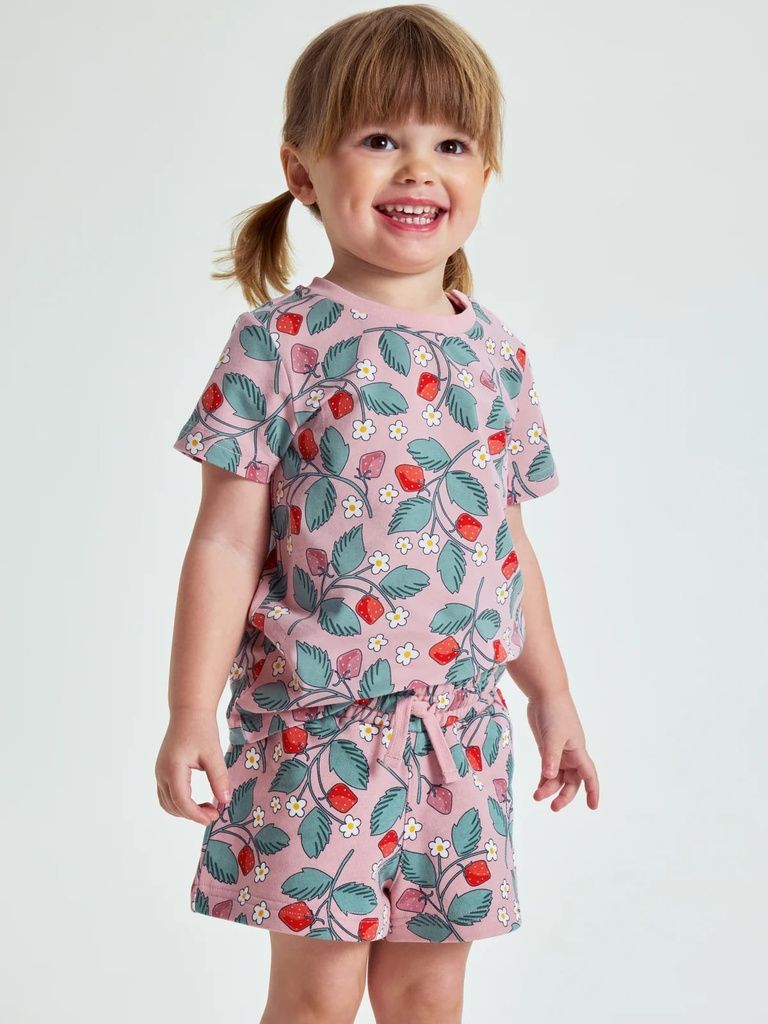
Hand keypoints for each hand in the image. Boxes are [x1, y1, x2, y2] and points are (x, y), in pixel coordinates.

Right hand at [155, 709, 231, 824]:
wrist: (189, 712)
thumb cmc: (201, 729)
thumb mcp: (214, 754)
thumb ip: (219, 778)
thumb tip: (225, 801)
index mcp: (173, 769)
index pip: (181, 801)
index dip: (197, 814)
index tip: (214, 817)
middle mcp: (161, 773)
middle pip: (172, 806)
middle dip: (192, 815)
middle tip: (214, 813)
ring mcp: (159, 772)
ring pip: (167, 803)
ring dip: (185, 811)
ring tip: (207, 808)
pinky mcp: (162, 770)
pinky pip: (166, 795)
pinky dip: (179, 803)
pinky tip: (197, 801)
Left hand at [525, 690, 598, 810]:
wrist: (544, 694)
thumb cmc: (554, 712)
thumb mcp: (553, 736)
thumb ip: (550, 757)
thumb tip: (549, 777)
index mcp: (578, 751)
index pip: (589, 775)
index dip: (593, 791)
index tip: (593, 807)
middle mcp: (571, 754)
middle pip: (572, 781)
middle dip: (565, 795)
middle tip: (553, 807)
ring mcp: (558, 751)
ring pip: (558, 777)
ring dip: (550, 788)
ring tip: (536, 796)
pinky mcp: (547, 747)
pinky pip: (548, 769)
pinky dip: (544, 780)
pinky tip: (537, 789)